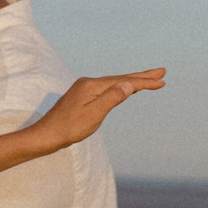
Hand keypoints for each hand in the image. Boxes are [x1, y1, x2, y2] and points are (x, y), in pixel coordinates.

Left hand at [27, 69, 165, 149]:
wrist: (45, 135)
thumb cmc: (68, 129)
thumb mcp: (93, 115)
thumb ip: (111, 98)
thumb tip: (128, 84)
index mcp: (92, 86)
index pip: (124, 82)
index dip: (144, 82)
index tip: (162, 82)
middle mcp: (88, 83)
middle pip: (120, 78)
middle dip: (142, 76)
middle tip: (162, 72)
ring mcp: (83, 88)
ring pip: (114, 82)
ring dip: (132, 81)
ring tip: (149, 79)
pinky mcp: (81, 96)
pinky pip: (106, 88)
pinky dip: (120, 87)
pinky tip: (124, 88)